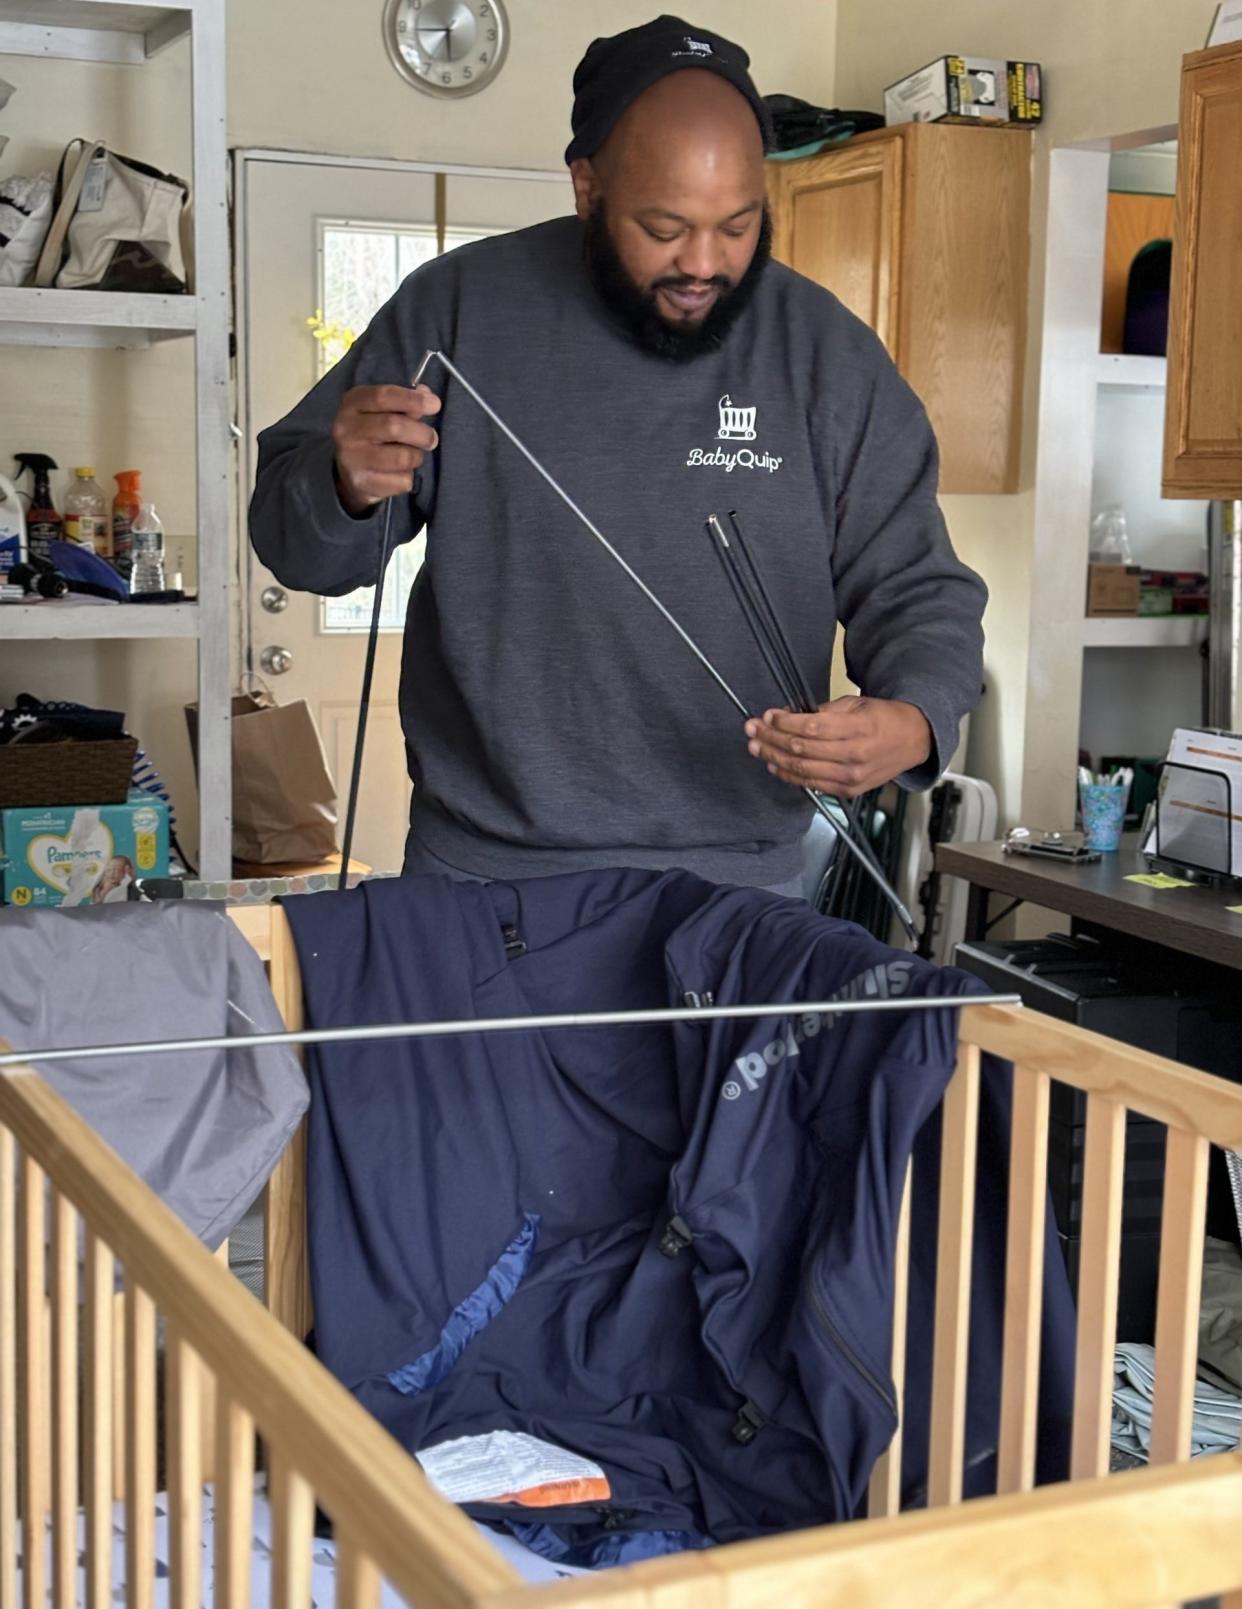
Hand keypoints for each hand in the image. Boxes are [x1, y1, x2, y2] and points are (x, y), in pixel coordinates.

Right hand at [331, 383, 441, 514]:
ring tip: (413, 455)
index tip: (435, 404)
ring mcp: (352, 458)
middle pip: (394, 427)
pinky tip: (399, 473)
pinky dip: (409, 477)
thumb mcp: (382, 411)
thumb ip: (405, 403)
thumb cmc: (372, 434)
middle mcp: (346, 430)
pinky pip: (402, 481)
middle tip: (431, 438)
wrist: (349, 472)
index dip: (412, 399)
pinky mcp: (362, 483)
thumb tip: (428, 396)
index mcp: (352, 404)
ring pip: (402, 457)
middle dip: (421, 433)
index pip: (383, 396)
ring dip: (416, 456)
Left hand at [744, 696, 932, 797]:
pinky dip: (789, 775)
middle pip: (802, 749)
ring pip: (803, 769)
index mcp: (860, 727)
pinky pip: (812, 784)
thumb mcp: (857, 704)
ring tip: (755, 747)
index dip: (784, 722)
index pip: (812, 727)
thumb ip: (824, 712)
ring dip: (774, 757)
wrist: (912, 742)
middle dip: (771, 738)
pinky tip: (774, 765)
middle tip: (752, 729)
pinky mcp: (848, 790)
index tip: (768, 715)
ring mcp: (851, 776)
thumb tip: (789, 716)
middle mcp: (855, 755)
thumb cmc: (883, 719)